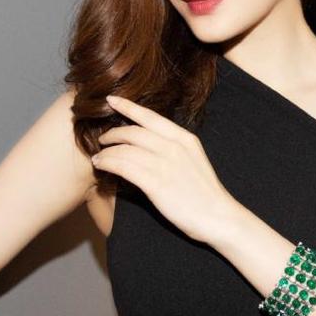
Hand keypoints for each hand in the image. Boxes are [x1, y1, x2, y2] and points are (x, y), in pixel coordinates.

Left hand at [93, 94, 244, 244]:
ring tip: (98, 158)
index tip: (111, 99)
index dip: (128, 106)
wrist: (217, 216)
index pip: (150, 117)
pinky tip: (102, 166)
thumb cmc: (204, 193)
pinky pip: (122, 166)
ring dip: (106, 152)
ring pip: (124, 149)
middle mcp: (173, 147)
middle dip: (113, 134)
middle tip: (102, 140)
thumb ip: (174, 149)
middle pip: (133, 132)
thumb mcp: (194, 160)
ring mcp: (164, 164)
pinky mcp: (155, 183)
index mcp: (184, 139)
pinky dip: (108, 163)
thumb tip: (150, 145)